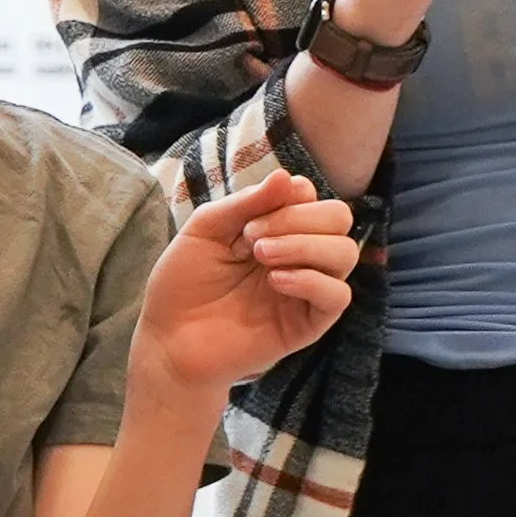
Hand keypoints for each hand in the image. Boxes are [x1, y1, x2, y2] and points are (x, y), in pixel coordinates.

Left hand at [131, 170, 358, 402]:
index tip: (250, 218)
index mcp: (279, 229)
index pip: (315, 197)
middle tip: (253, 239)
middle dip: (299, 218)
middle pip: (339, 218)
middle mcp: (299, 255)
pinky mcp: (308, 324)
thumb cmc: (183, 283)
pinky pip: (338, 296)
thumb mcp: (206, 228)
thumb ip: (247, 202)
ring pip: (346, 253)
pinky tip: (275, 281)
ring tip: (261, 257)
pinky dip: (312, 280)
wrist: (169, 340)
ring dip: (305, 245)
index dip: (291, 196)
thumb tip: (288, 176)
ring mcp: (306, 290)